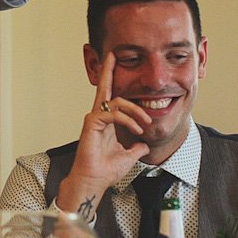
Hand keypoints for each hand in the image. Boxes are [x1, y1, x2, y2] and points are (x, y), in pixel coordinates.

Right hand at [56, 52, 150, 213]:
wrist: (95, 181)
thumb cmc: (106, 170)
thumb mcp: (129, 156)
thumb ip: (136, 148)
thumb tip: (144, 145)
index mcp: (107, 121)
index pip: (111, 97)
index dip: (113, 81)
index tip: (118, 67)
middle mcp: (99, 117)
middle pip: (104, 88)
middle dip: (109, 70)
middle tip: (113, 55)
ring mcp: (94, 119)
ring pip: (116, 102)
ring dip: (135, 109)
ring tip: (145, 122)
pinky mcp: (92, 123)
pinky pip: (113, 114)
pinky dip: (127, 119)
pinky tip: (136, 128)